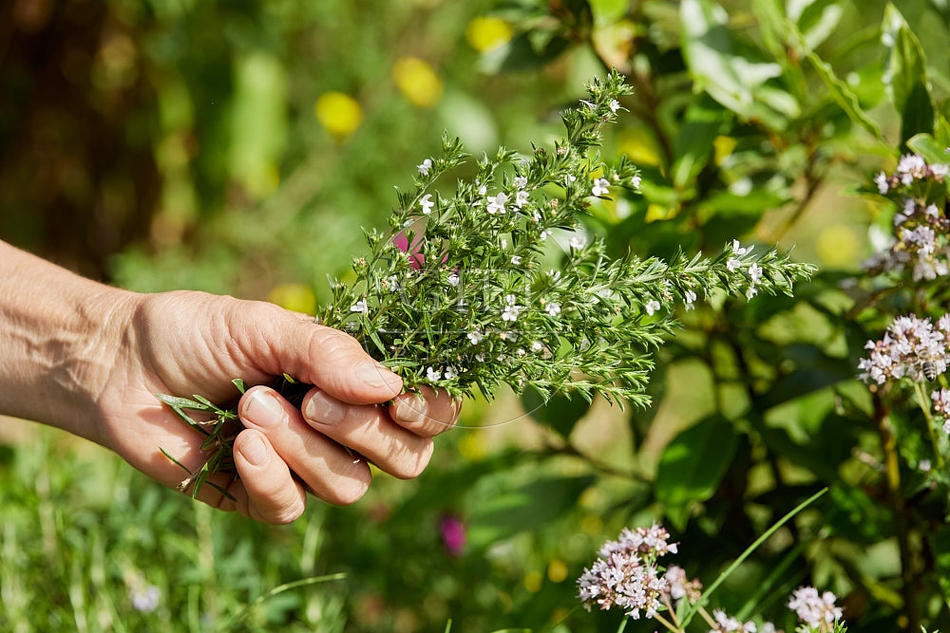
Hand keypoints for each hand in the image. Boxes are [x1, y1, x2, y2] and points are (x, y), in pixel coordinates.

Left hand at [94, 290, 458, 523]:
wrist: (122, 365)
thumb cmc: (200, 332)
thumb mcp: (267, 326)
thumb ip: (328, 352)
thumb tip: (389, 386)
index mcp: (356, 380)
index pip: (425, 409)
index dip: (430, 412)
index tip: (401, 401)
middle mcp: (342, 427)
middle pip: (404, 458)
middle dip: (364, 433)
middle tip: (312, 399)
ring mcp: (305, 465)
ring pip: (349, 486)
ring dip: (303, 448)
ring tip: (249, 406)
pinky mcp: (262, 496)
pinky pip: (292, 508)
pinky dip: (269, 476)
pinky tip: (237, 445)